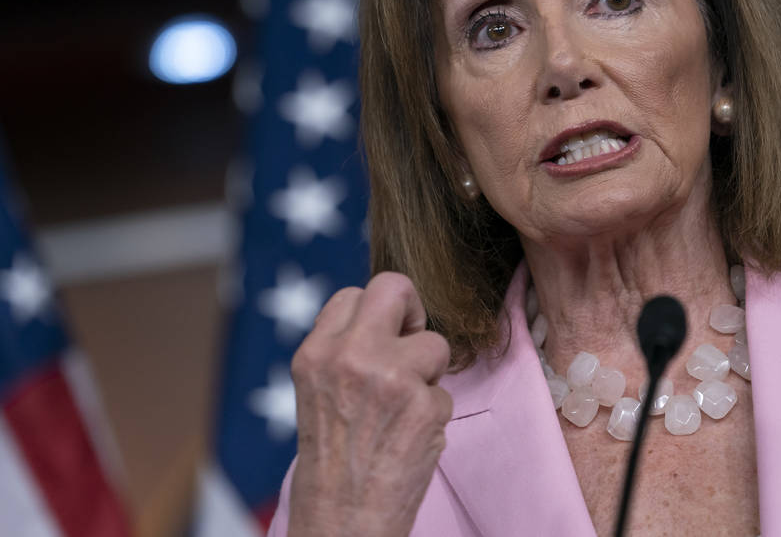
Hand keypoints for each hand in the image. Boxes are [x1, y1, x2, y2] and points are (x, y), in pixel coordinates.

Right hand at [287, 272, 452, 536]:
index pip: (354, 294)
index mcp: (316, 353)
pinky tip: (408, 440)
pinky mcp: (425, 405)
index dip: (376, 315)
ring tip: (402, 411)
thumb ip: (345, 352)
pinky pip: (445, 392)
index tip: (382, 338)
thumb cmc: (332, 461)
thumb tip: (387, 320)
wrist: (341, 520)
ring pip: (435, 344)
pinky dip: (433, 415)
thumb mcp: (317, 392)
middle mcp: (351, 357)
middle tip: (412, 343)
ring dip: (428, 375)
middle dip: (412, 310)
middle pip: (396, 287)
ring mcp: (391, 378)